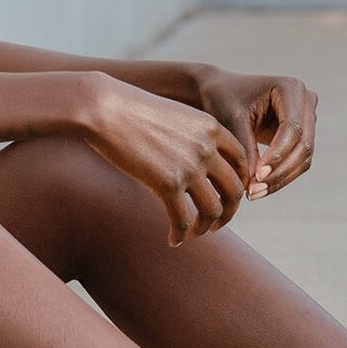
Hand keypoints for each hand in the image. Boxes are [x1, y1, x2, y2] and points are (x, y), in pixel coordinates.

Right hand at [80, 76, 250, 246]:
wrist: (105, 108)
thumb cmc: (130, 110)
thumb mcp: (173, 116)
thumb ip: (191, 137)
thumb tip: (192, 162)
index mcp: (211, 128)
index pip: (241, 160)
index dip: (239, 183)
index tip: (227, 196)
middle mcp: (207, 148)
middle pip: (234, 189)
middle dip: (228, 211)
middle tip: (216, 223)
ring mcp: (190, 167)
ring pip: (213, 210)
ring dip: (204, 227)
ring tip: (192, 233)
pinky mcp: (168, 184)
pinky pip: (183, 219)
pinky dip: (180, 234)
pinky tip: (172, 239)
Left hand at [195, 69, 317, 198]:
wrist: (220, 93)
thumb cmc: (222, 100)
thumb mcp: (231, 120)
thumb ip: (245, 149)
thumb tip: (255, 184)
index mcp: (291, 88)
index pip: (293, 128)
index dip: (278, 155)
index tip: (257, 176)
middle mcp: (305, 102)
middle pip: (304, 145)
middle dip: (280, 172)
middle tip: (254, 191)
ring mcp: (307, 119)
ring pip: (303, 158)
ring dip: (281, 179)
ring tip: (254, 193)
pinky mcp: (301, 136)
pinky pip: (297, 163)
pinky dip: (280, 177)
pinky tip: (259, 188)